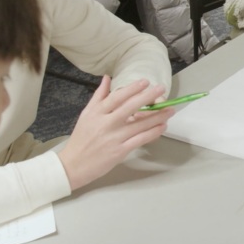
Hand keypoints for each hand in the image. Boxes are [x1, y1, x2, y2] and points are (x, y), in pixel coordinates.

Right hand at [58, 76, 174, 189]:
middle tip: (161, 88)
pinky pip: (140, 139)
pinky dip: (153, 132)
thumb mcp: (86, 114)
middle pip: (129, 107)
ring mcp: (114, 138)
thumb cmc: (81, 138)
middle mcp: (106, 124)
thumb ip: (98, 96)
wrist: (73, 165)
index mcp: (97, 113)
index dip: (132, 88)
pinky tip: (162, 126)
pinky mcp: (120, 151)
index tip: (145, 81)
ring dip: (157, 116)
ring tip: (169, 109)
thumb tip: (107, 78)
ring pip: (139, 124)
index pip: (116, 97)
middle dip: (147, 97)